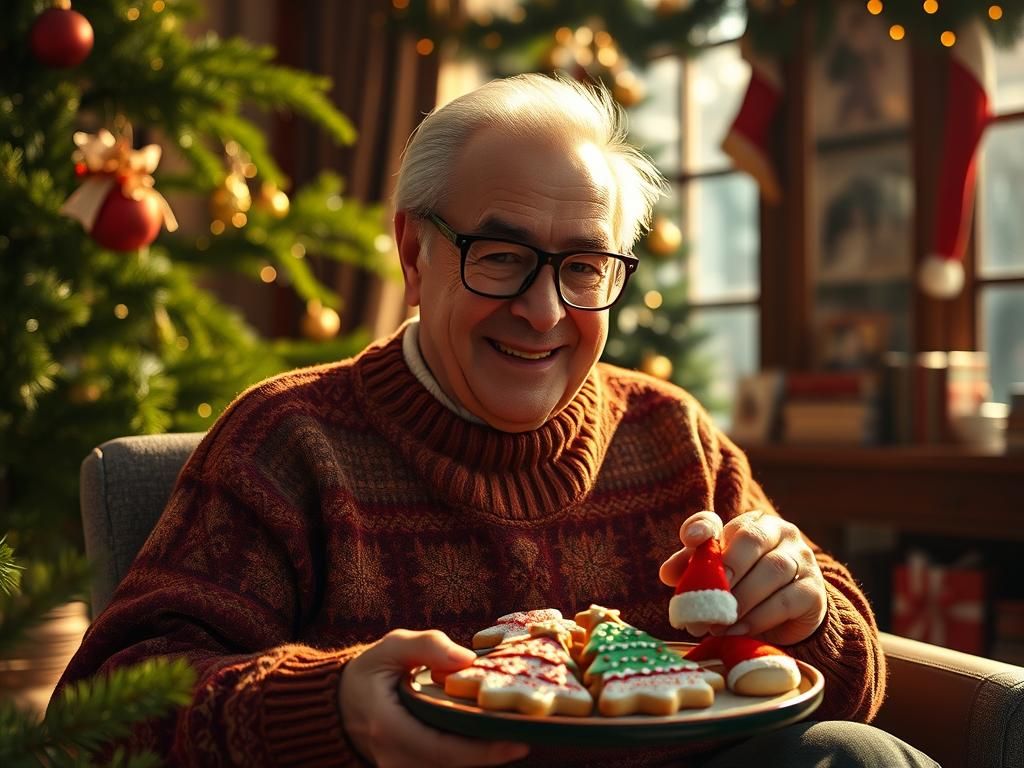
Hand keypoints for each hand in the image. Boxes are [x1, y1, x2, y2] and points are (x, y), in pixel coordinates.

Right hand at [339, 628, 529, 766]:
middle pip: (454, 766)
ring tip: (517, 730)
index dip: (484, 752)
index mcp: (390, 728)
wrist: (336, 704)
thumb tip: (467, 658)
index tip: (519, 741)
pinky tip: (492, 734)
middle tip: (531, 731)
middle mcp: (396, 758)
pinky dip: (470, 753)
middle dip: (493, 753)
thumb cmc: (368, 671)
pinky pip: (444, 765)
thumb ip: (427, 646)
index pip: (444, 751)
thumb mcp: (391, 647)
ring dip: (484, 754)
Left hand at [659, 510, 826, 645]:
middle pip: (752, 539)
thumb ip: (692, 568)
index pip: (726, 518)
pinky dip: (757, 617)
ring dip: (740, 598)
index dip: (705, 526)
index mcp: (753, 523)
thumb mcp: (716, 575)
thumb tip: (667, 573)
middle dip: (727, 567)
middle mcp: (782, 533)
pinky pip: (785, 601)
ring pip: (772, 570)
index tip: (690, 540)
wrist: (791, 616)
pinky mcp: (814, 591)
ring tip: (717, 621)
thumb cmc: (746, 587)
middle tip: (706, 595)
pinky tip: (737, 628)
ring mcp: (802, 560)